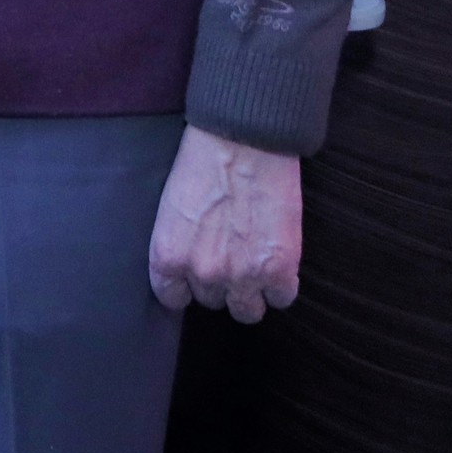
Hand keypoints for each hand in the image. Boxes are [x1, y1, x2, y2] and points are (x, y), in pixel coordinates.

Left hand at [148, 125, 303, 321]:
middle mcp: (203, 273)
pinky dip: (283, 283)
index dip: (186, 288)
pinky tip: (279, 260)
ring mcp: (242, 276)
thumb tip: (187, 263)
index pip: (172, 297)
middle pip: (212, 301)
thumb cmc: (203, 162)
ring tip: (255, 263)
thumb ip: (178, 242)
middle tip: (231, 254)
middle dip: (221, 282)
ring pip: (247, 311)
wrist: (244, 142)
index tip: (195, 277)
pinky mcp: (279, 270)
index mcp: (168, 256)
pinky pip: (282, 298)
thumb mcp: (171, 206)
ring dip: (252, 291)